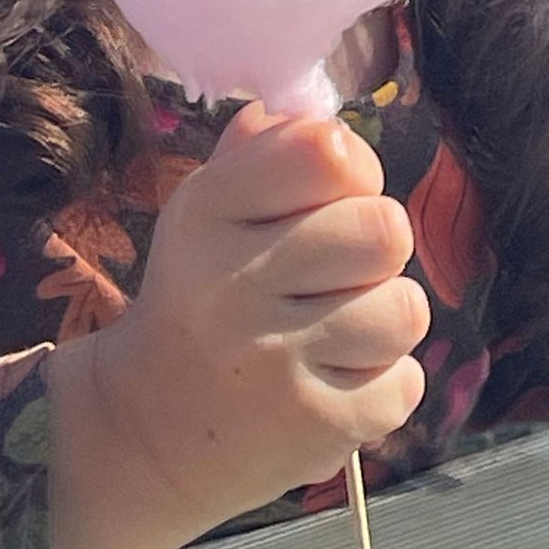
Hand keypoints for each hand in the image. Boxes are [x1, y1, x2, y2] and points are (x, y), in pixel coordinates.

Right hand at [55, 111, 426, 548]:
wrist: (143, 436)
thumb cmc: (199, 304)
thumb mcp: (207, 218)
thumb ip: (262, 157)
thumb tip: (312, 112)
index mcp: (208, 213)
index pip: (329, 152)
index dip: (353, 172)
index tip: (328, 200)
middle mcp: (234, 284)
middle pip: (385, 230)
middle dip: (373, 251)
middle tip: (331, 277)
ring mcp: (274, 361)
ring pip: (405, 309)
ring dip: (381, 322)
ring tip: (331, 336)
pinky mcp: (313, 428)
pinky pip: (405, 383)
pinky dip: (381, 386)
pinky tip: (329, 387)